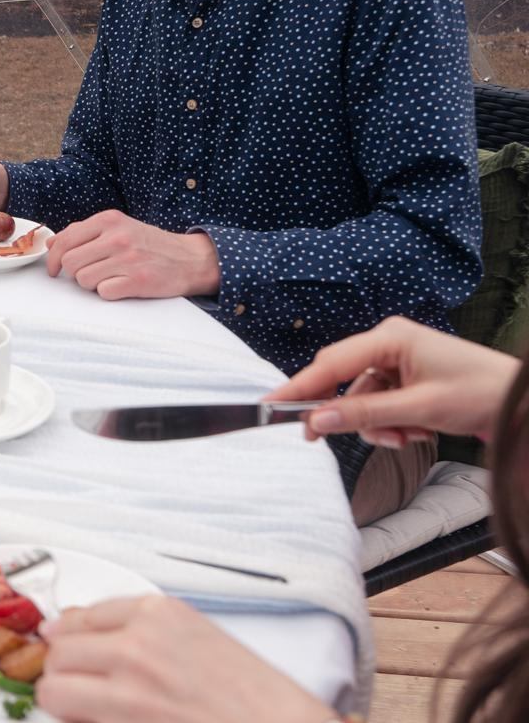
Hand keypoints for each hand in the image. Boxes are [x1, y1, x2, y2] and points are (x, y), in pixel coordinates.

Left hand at [38, 596, 331, 722]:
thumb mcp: (200, 639)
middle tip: (82, 688)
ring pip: (54, 691)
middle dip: (64, 672)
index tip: (66, 650)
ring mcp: (129, 692)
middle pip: (58, 653)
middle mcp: (137, 646)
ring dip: (65, 703)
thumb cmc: (257, 699)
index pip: (78, 618)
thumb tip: (78, 631)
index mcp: (157, 614)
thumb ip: (143, 630)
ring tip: (90, 711)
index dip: (71, 641)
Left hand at [45, 210, 220, 298]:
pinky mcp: (138, 281)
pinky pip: (103, 292)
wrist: (190, 259)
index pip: (64, 241)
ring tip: (109, 278)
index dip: (54, 259)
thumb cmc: (149, 244)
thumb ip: (84, 232)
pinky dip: (108, 293)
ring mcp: (127, 259)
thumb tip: (51, 244)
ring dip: (92, 284)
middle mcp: (117, 237)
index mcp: (108, 220)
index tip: (55, 270)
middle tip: (89, 274)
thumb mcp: (118, 227)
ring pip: (84, 280)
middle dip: (75, 273)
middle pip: (70, 263)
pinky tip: (121, 285)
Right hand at [264, 317, 518, 444]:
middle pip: (342, 380)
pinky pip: (379, 404)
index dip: (300, 386)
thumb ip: (365, 415)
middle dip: (345, 413)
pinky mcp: (406, 378)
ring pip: (361, 399)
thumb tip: (318, 421)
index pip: (331, 362)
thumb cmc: (481, 394)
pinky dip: (390, 424)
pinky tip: (414, 431)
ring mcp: (397, 361)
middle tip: (320, 439)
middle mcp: (389, 344)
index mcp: (390, 338)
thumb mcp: (419, 409)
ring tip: (405, 437)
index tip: (271, 405)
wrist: (521, 403)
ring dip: (376, 425)